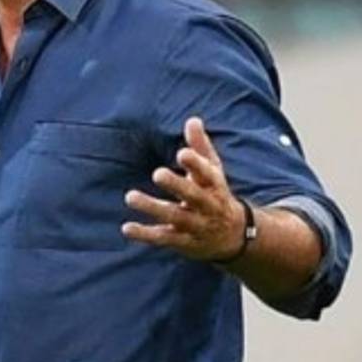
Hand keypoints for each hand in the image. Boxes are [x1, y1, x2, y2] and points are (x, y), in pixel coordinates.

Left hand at [122, 117, 246, 260]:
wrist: (234, 237)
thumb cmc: (216, 195)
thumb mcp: (212, 172)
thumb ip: (200, 147)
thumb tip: (192, 119)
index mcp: (214, 185)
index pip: (207, 173)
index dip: (196, 163)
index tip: (182, 153)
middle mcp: (207, 206)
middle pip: (193, 195)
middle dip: (177, 185)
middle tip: (157, 173)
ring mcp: (195, 225)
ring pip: (175, 217)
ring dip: (152, 207)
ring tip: (130, 197)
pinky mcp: (183, 241)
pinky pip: (163, 238)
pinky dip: (145, 235)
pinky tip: (127, 228)